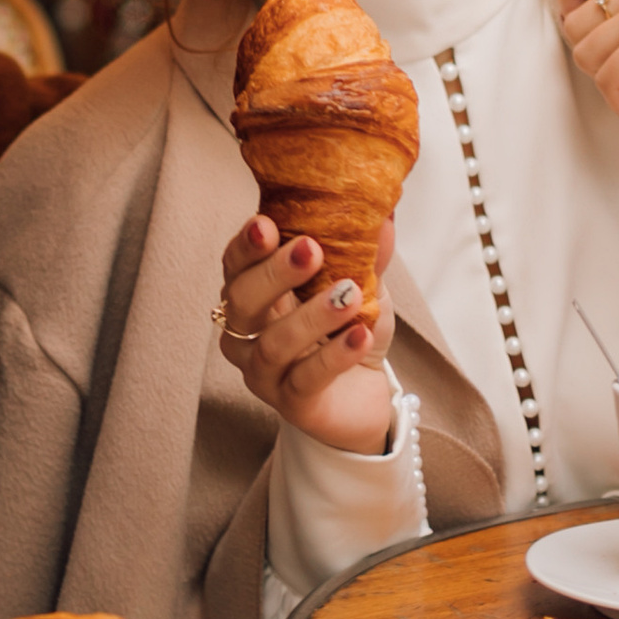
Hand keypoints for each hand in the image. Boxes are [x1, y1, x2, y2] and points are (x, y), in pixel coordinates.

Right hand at [214, 212, 398, 454]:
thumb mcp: (361, 285)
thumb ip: (365, 253)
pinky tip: (360, 335)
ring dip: (312, 315)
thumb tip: (383, 213)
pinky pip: (306, 379)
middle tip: (311, 249)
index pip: (235, 265)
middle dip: (274, 273)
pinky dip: (334, 355)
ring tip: (350, 294)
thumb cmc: (349, 331)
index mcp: (255, 296)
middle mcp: (247, 334)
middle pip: (241, 301)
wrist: (365, 395)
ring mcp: (264, 373)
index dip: (246, 246)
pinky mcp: (291, 405)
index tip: (267, 223)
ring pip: (273, 344)